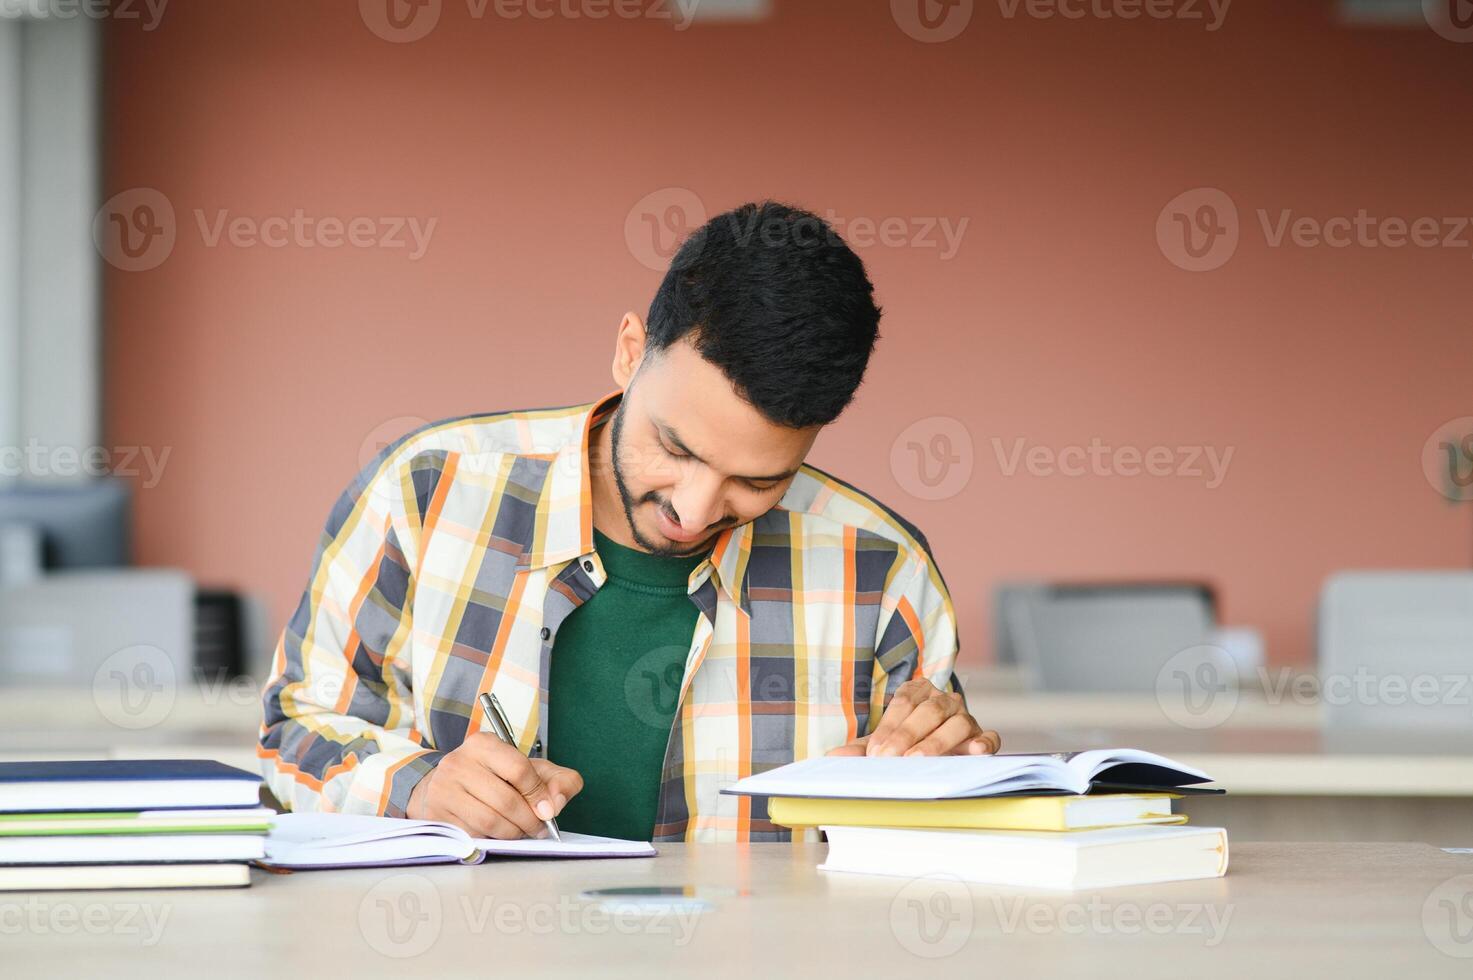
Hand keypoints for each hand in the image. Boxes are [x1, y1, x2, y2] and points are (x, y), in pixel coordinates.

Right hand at [406, 732, 582, 838]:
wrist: (446, 786)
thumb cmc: (494, 777)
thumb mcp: (530, 769)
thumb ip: (558, 780)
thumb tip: (556, 804)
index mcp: (483, 744)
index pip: (519, 769)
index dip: (538, 794)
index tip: (548, 811)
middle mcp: (458, 762)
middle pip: (505, 800)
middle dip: (528, 821)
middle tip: (538, 828)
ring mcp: (443, 789)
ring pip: (489, 821)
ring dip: (512, 833)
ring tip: (520, 832)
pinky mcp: (435, 814)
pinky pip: (472, 835)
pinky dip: (490, 839)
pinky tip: (496, 834)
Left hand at [826, 677, 1000, 757]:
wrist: (938, 753)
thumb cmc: (907, 744)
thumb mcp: (884, 744)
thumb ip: (861, 748)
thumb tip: (833, 757)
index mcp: (919, 693)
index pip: (903, 703)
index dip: (889, 728)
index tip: (875, 753)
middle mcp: (944, 700)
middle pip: (929, 711)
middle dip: (907, 735)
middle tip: (890, 760)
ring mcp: (966, 718)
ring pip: (958, 722)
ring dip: (937, 742)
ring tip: (919, 760)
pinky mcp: (984, 738)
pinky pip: (990, 737)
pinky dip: (985, 743)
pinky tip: (974, 752)